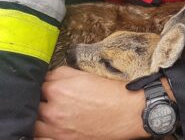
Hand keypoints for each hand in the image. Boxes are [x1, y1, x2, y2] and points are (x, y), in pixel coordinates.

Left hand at [34, 66, 149, 139]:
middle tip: (54, 99)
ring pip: (34, 123)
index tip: (52, 86)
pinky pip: (40, 139)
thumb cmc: (111, 93)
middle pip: (34, 103)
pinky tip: (51, 128)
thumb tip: (49, 77)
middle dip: (42, 100)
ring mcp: (56, 129)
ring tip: (52, 114)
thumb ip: (62, 73)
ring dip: (40, 117)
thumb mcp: (86, 75)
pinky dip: (43, 133)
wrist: (128, 113)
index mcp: (58, 90)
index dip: (47, 84)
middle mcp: (53, 110)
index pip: (40, 83)